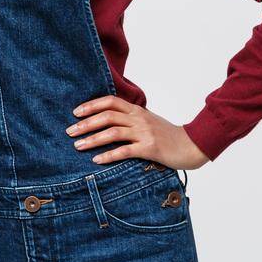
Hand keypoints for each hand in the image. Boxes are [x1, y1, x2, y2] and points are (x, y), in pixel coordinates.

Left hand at [66, 96, 210, 169]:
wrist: (192, 145)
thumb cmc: (168, 135)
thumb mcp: (148, 120)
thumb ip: (130, 118)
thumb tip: (107, 119)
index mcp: (137, 110)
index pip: (110, 101)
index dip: (91, 105)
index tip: (75, 112)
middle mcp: (139, 119)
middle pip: (107, 116)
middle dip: (86, 123)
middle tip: (70, 131)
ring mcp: (144, 133)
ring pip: (113, 133)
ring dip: (92, 139)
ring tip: (78, 146)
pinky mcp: (149, 149)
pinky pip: (125, 151)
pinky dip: (108, 155)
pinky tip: (96, 160)